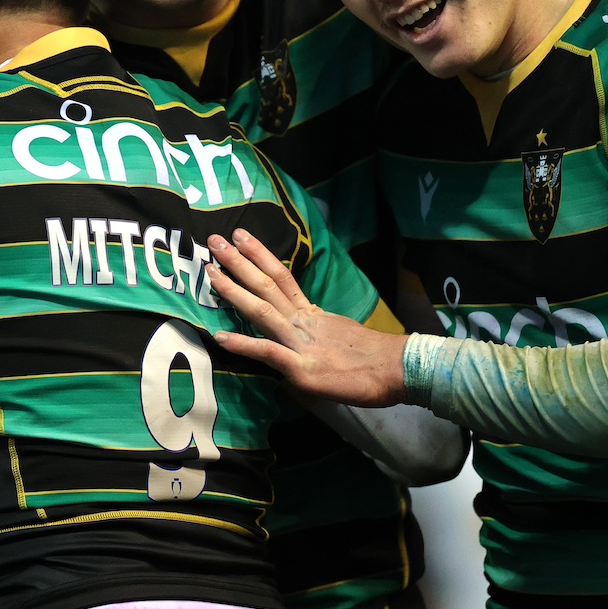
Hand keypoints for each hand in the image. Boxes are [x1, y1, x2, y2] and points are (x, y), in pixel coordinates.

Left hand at [206, 228, 407, 406]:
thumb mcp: (339, 336)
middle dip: (238, 262)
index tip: (241, 237)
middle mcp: (302, 322)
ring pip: (262, 310)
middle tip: (214, 241)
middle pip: (267, 285)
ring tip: (210, 273)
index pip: (281, 276)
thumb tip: (303, 330)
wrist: (397, 371)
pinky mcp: (301, 368)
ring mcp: (300, 343)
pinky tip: (220, 337)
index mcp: (312, 314)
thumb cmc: (372, 360)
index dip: (259, 255)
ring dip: (234, 291)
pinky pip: (268, 353)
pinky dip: (244, 344)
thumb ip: (317, 331)